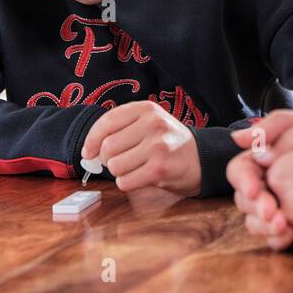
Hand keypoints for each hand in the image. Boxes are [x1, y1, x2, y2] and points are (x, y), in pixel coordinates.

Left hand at [81, 99, 201, 196]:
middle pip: (108, 147)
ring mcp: (158, 146)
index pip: (107, 122)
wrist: (203, 159)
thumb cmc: (169, 143)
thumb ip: (122, 130)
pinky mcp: (160, 169)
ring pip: (115, 166)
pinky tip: (141, 177)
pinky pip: (125, 181)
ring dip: (120, 172)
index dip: (92, 140)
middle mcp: (153, 124)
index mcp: (147, 109)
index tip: (89, 152)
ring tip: (137, 168)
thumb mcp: (150, 124)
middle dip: (109, 159)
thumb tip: (89, 152)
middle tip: (123, 162)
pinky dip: (127, 183)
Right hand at [226, 111, 292, 250]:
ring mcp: (284, 209)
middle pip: (245, 199)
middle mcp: (273, 185)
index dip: (244, 180)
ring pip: (255, 221)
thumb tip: (237, 137)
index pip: (242, 170)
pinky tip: (289, 234)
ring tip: (283, 225)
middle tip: (272, 211)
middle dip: (255, 205)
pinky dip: (277, 238)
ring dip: (263, 224)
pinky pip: (275, 238)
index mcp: (271, 161)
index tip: (255, 189)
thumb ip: (273, 127)